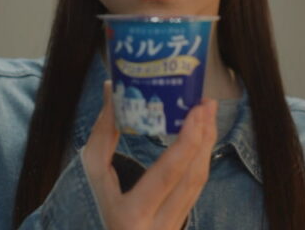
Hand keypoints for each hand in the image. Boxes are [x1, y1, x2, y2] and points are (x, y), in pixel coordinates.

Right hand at [82, 80, 217, 229]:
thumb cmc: (102, 206)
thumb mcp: (95, 176)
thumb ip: (103, 135)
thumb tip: (112, 89)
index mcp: (133, 214)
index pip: (167, 176)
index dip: (187, 143)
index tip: (196, 112)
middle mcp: (159, 225)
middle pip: (191, 177)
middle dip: (203, 137)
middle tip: (206, 103)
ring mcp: (174, 226)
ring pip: (199, 183)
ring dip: (207, 145)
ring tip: (208, 113)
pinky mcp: (182, 220)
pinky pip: (197, 187)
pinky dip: (202, 159)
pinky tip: (203, 138)